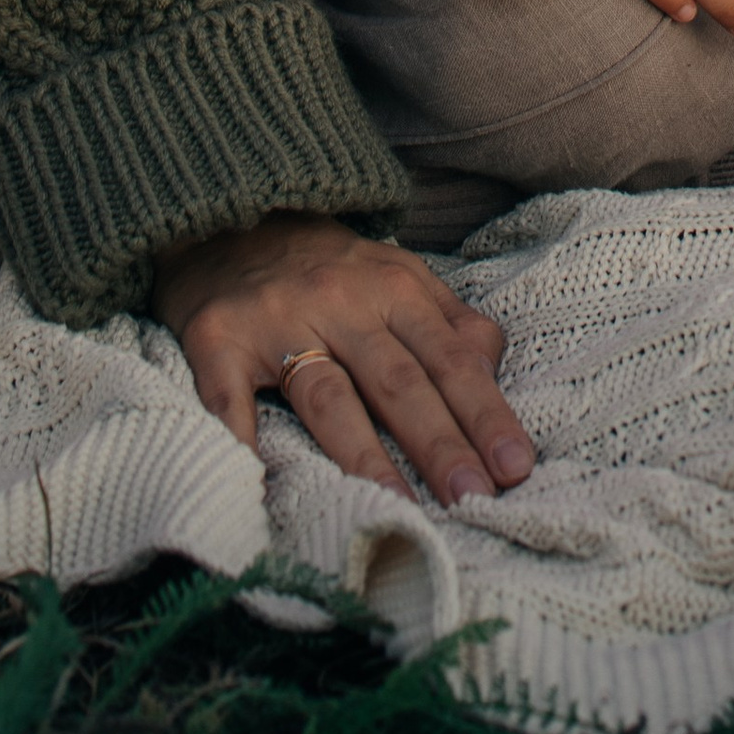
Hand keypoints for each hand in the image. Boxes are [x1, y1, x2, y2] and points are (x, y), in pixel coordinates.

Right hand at [155, 210, 532, 507]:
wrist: (232, 218)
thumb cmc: (330, 270)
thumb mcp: (401, 278)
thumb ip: (451, 325)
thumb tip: (493, 376)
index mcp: (395, 289)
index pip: (449, 360)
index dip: (484, 414)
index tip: (515, 469)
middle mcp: (340, 303)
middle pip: (398, 382)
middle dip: (440, 443)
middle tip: (473, 501)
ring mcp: (278, 321)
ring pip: (329, 397)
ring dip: (366, 457)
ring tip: (398, 514)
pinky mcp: (219, 340)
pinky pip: (231, 399)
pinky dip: (244, 442)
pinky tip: (261, 494)